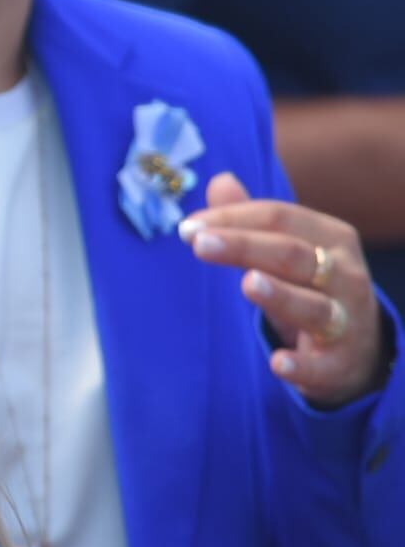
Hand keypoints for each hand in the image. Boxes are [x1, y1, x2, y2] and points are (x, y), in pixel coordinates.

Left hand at [180, 172, 390, 406]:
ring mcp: (347, 319)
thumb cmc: (312, 287)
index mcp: (329, 237)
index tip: (187, 227)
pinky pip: (322, 365)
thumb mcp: (287, 250)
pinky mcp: (341, 363)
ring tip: (248, 283)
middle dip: (245, 246)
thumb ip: (252, 219)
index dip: (232, 218)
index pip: (279, 217)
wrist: (359, 349)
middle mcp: (344, 274)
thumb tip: (220, 180)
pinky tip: (278, 364)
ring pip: (313, 306)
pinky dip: (302, 366)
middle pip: (293, 254)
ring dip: (281, 295)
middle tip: (199, 244)